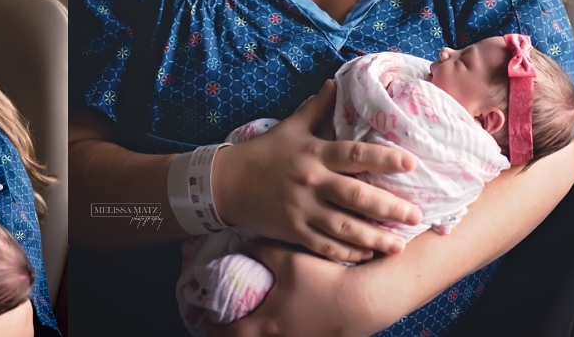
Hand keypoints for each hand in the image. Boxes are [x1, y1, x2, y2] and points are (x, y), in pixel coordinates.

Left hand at [206, 240, 358, 336]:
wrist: (366, 300)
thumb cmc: (324, 279)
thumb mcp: (288, 258)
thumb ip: (261, 250)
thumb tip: (244, 245)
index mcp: (267, 325)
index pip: (230, 335)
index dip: (213, 328)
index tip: (206, 320)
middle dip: (234, 335)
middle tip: (227, 322)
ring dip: (259, 335)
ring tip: (254, 322)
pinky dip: (281, 334)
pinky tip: (285, 321)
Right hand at [212, 80, 421, 262]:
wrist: (227, 183)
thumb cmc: (264, 153)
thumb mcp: (290, 127)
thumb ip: (316, 107)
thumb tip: (335, 82)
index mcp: (314, 153)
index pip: (353, 155)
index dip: (383, 158)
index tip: (411, 163)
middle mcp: (311, 182)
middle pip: (356, 197)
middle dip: (389, 208)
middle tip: (416, 216)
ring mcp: (302, 210)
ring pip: (345, 228)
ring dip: (374, 238)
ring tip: (399, 245)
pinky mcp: (293, 231)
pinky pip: (325, 246)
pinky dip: (347, 253)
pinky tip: (366, 255)